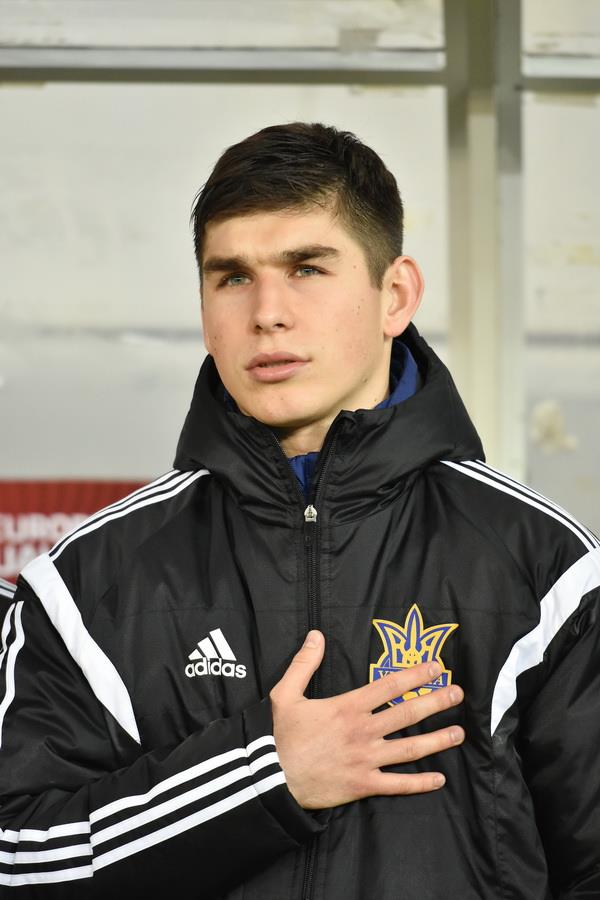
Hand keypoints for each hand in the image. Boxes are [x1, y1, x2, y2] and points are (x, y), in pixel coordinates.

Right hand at [270, 630, 463, 808]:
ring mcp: (366, 760)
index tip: (436, 669)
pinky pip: (397, 785)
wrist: (272, 777)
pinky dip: (420, 783)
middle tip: (458, 694)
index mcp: (348, 707)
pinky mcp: (363, 785)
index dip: (416, 675)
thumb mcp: (285, 693)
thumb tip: (316, 635)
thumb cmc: (279, 735)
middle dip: (436, 702)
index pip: (390, 687)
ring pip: (410, 749)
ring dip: (437, 740)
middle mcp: (363, 731)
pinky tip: (439, 779)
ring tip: (459, 733)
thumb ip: (304, 663)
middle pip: (408, 714)